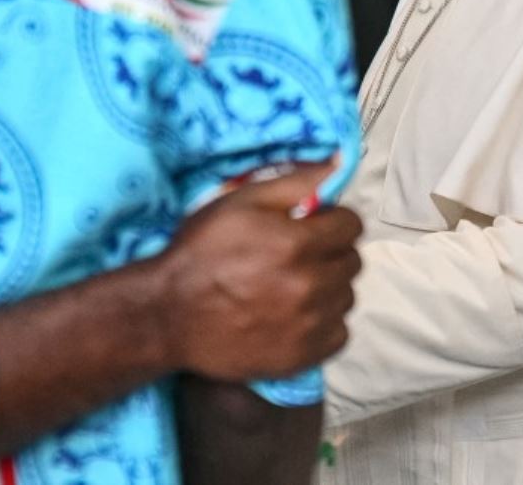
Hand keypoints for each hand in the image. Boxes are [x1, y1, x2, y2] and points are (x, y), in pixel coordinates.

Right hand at [161, 161, 360, 379]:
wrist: (170, 314)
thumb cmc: (201, 251)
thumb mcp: (238, 202)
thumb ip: (293, 183)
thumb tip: (337, 166)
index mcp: (297, 242)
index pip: (352, 226)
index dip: (332, 221)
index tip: (314, 226)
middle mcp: (311, 284)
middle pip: (352, 261)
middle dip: (331, 252)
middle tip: (300, 255)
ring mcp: (309, 325)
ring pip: (346, 297)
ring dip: (329, 288)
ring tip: (295, 286)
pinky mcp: (304, 356)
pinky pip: (339, 334)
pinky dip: (324, 323)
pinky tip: (296, 316)